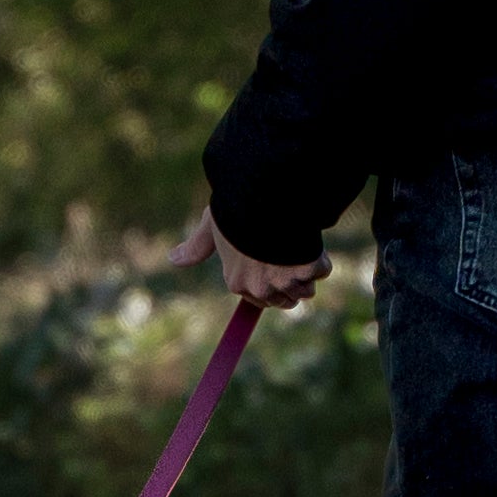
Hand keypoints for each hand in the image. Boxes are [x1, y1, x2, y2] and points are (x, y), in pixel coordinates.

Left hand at [171, 203, 330, 311]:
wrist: (263, 196)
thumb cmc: (234, 210)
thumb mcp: (211, 227)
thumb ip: (197, 246)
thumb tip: (173, 259)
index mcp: (237, 282)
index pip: (260, 300)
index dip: (271, 284)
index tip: (274, 267)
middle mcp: (262, 288)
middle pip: (286, 300)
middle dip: (292, 283)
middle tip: (289, 258)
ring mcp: (287, 281)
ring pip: (306, 289)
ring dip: (307, 272)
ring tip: (296, 245)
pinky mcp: (310, 269)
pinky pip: (323, 270)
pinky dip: (321, 258)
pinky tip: (310, 240)